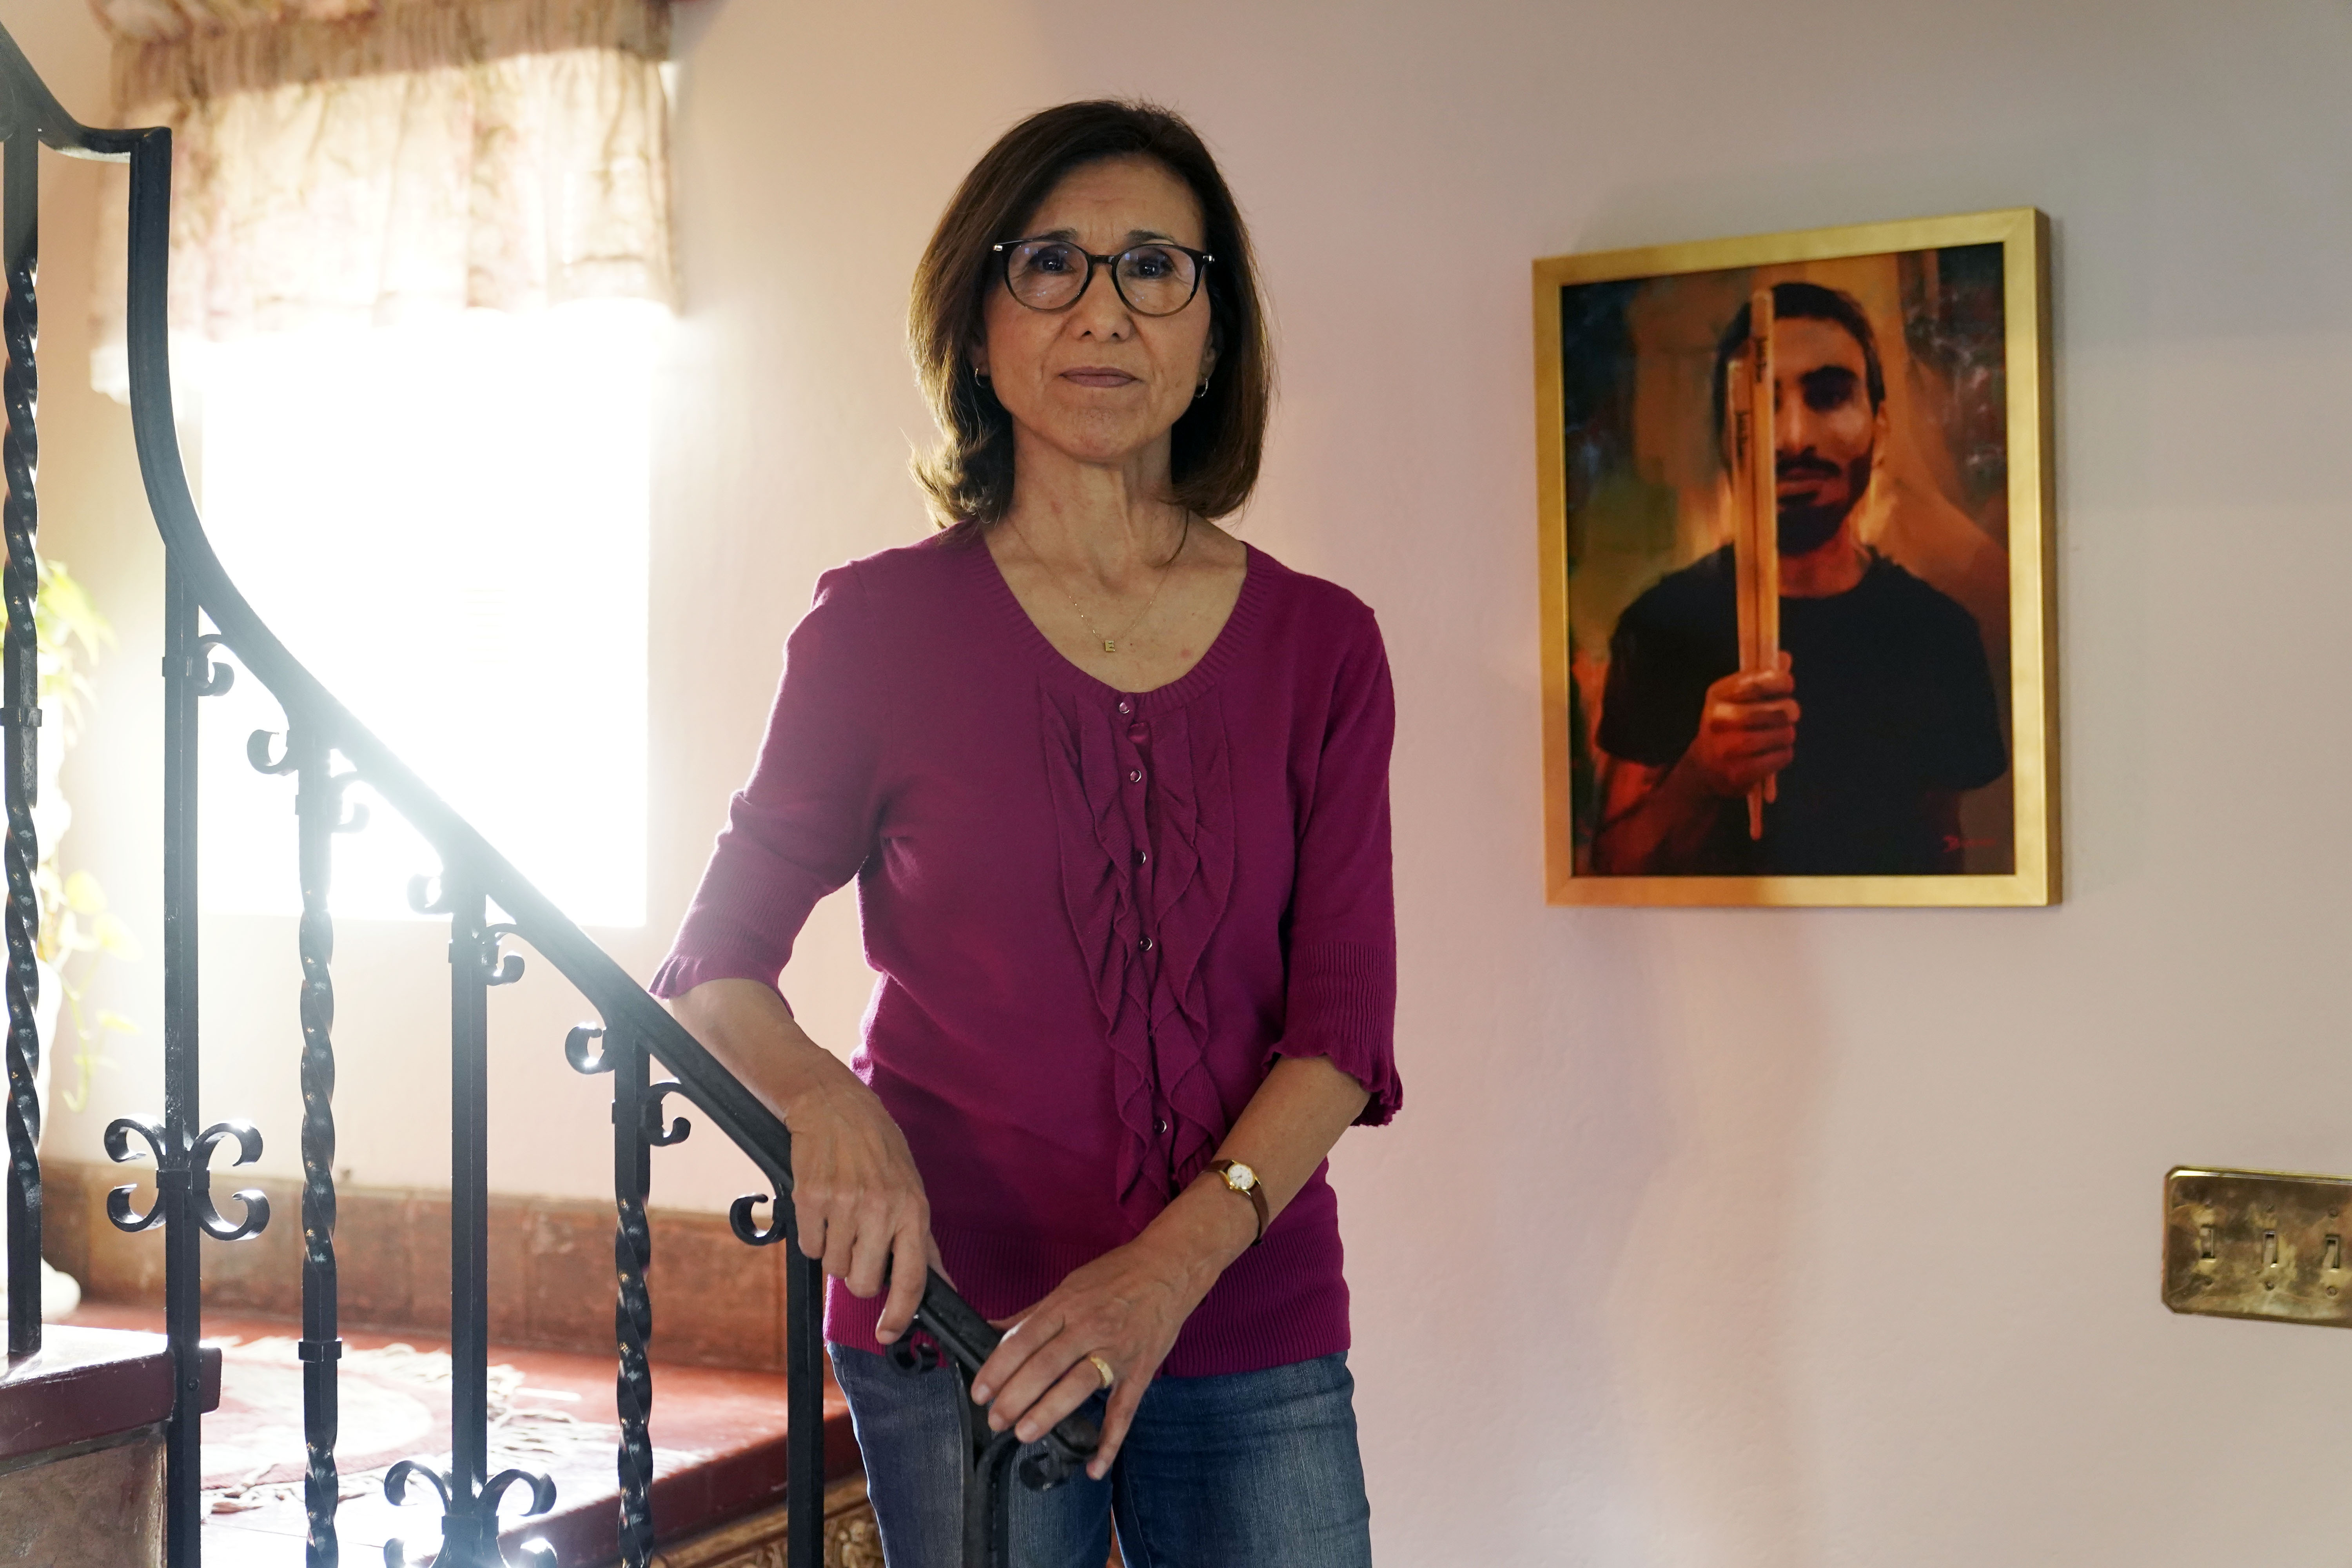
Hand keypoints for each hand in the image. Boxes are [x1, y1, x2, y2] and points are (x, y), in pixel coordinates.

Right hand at [778, 1058, 936, 1345]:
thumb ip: (922, 1241)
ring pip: (835, 1268)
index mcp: (912, 1210)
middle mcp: (881, 1210)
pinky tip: (822, 1209)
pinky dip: (813, 1237)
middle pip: (864, 1283)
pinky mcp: (810, 1200)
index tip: (888, 1333)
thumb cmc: (879, 1150)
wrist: (835, 1106)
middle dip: (859, 1277)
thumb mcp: (912, 1189)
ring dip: (836, 1253)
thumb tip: (941, 1285)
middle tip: (859, 1248)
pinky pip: (809, 1247)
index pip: (913, 1278)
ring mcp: (843, 1205)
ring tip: (842, 1218)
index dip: (900, 1314)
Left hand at [967, 1227, 1222, 1479]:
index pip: (1024, 1339)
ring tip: (1023, 1433)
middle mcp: (1089, 1327)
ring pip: (1078, 1385)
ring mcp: (1116, 1350)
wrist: (1170, 1267)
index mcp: (1067, 1305)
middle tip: (995, 1420)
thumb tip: (991, 1328)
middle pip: (1046, 1364)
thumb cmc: (1116, 1275)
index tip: (980, 1392)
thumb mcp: (1069, 1286)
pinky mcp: (1140, 1370)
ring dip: (1049, 1411)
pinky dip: (1110, 1440)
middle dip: (1015, 1395)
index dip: (998, 1367)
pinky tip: (1094, 1465)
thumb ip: (1032, 1315)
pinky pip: (1123, 1410)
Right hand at [1682, 654, 1796, 796]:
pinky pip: (1780, 758)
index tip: (1788, 684)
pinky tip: (1776, 752)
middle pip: (1775, 711)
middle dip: (1789, 711)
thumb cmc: (1729, 725)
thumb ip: (1761, 677)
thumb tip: (1785, 657)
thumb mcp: (1737, 697)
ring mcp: (1727, 749)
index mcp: (1717, 695)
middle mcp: (1718, 720)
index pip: (1755, 684)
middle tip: (1790, 714)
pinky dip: (1784, 754)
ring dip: (1788, 734)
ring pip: (1781, 735)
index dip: (1779, 681)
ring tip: (1782, 734)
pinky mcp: (1739, 773)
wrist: (1705, 767)